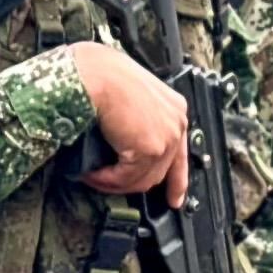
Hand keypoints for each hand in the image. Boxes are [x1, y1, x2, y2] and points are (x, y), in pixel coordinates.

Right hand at [71, 40, 189, 202]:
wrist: (95, 74)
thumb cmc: (102, 76)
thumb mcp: (129, 98)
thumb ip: (135, 122)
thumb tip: (122, 148)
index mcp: (174, 109)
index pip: (180, 154)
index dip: (177, 182)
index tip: (173, 198)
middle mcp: (176, 123)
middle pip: (159, 172)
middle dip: (131, 184)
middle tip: (106, 184)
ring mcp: (167, 137)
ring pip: (142, 180)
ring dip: (114, 183)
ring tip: (93, 176)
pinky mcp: (151, 149)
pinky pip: (126, 178)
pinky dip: (106, 180)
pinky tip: (91, 173)